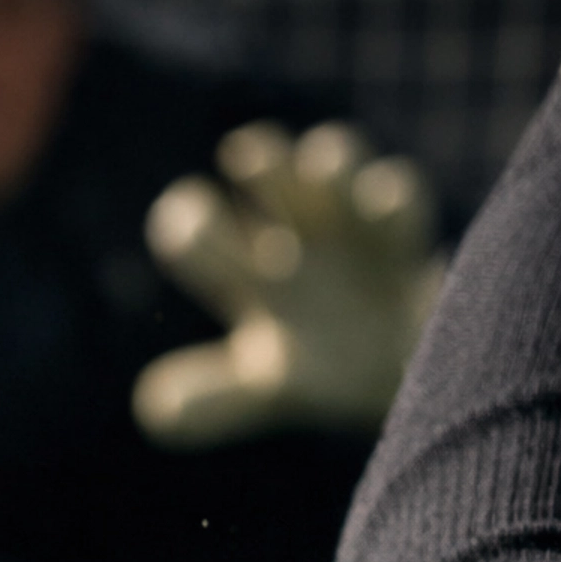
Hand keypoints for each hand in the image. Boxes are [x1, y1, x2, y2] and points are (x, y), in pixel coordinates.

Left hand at [134, 121, 442, 448]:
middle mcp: (296, 232)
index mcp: (249, 267)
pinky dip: (395, 199)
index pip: (205, 230)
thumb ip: (214, 400)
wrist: (408, 371)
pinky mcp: (405, 240)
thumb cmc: (328, 364)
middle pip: (272, 175)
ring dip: (333, 163)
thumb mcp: (266, 390)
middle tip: (243, 152)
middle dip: (264, 163)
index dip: (191, 225)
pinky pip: (403, 202)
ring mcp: (353, 227)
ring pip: (341, 171)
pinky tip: (385, 206)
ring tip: (321, 165)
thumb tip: (152, 409)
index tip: (185, 239)